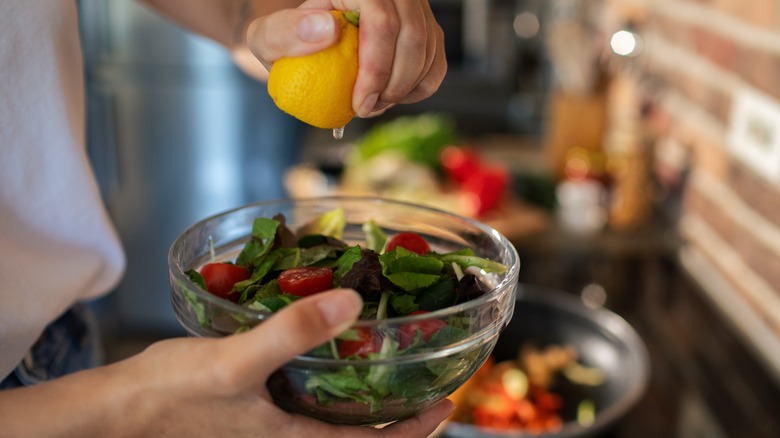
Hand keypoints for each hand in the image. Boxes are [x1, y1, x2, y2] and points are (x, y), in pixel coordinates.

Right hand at [111, 289, 452, 436]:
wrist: (119, 410)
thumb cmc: (173, 395)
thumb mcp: (236, 361)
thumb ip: (293, 331)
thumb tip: (351, 302)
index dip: (416, 429)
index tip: (445, 403)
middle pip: (360, 433)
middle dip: (397, 412)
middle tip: (425, 382)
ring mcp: (272, 425)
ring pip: (335, 416)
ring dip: (366, 395)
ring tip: (388, 365)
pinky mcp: (255, 408)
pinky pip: (307, 398)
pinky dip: (329, 379)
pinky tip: (326, 350)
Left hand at [246, 0, 446, 117]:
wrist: (304, 41)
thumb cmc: (285, 40)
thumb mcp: (267, 37)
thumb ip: (285, 32)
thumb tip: (327, 29)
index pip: (382, 19)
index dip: (376, 67)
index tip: (359, 104)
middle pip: (413, 36)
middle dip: (393, 85)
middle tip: (364, 110)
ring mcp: (413, 8)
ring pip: (428, 51)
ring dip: (403, 90)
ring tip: (370, 105)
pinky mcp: (425, 30)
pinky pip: (436, 65)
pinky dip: (416, 91)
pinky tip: (388, 98)